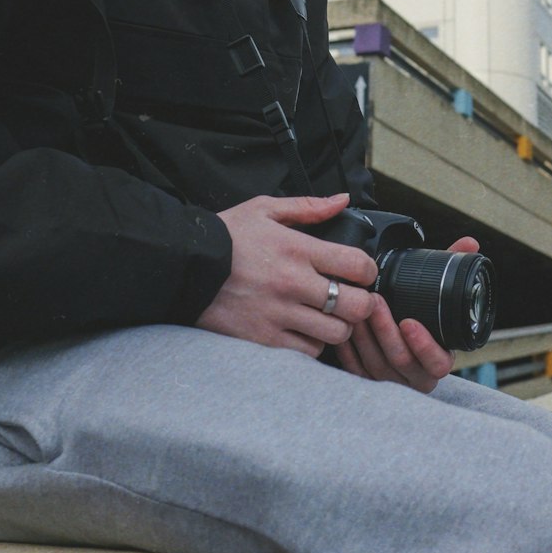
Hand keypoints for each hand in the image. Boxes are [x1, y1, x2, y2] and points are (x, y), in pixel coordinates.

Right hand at [198, 193, 377, 356]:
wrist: (183, 266)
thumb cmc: (226, 237)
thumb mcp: (264, 209)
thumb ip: (308, 207)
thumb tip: (342, 201)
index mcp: (297, 250)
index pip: (357, 265)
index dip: (368, 270)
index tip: (362, 272)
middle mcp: (293, 284)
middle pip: (356, 306)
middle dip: (362, 304)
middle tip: (353, 299)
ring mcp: (279, 314)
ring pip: (336, 334)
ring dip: (339, 326)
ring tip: (328, 316)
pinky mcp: (264, 339)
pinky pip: (307, 351)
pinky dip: (312, 344)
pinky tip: (305, 330)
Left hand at [333, 234, 479, 391]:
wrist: (401, 346)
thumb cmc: (424, 319)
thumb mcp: (440, 295)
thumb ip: (453, 269)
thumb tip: (470, 243)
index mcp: (439, 360)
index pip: (438, 363)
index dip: (424, 346)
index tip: (410, 322)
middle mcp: (417, 376)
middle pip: (401, 360)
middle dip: (386, 329)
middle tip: (376, 301)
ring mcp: (391, 382)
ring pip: (376, 364)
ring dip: (366, 335)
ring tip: (359, 308)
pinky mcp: (366, 382)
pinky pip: (355, 370)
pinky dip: (349, 348)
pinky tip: (346, 326)